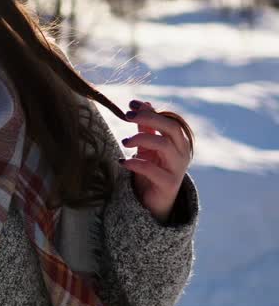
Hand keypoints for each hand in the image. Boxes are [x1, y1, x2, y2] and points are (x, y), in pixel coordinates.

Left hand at [118, 100, 191, 222]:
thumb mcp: (147, 146)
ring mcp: (178, 168)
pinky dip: (137, 163)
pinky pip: (154, 170)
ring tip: (124, 141)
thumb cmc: (152, 170)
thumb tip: (143, 104)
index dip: (151, 111)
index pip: (170, 119)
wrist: (155, 201)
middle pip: (172, 128)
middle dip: (149, 118)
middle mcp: (182, 152)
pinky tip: (123, 161)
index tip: (131, 104)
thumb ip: (146, 127)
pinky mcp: (169, 184)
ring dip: (142, 138)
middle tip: (126, 116)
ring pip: (165, 145)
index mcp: (179, 141)